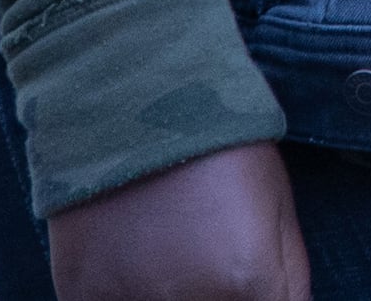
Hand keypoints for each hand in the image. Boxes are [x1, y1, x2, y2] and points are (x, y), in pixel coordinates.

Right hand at [48, 141, 306, 300]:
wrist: (132, 91)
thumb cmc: (218, 142)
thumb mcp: (278, 203)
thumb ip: (290, 281)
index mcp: (247, 279)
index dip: (255, 296)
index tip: (246, 282)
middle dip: (217, 293)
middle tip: (204, 254)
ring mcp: (130, 300)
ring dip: (168, 294)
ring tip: (165, 253)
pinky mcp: (80, 292)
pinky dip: (123, 294)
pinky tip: (130, 258)